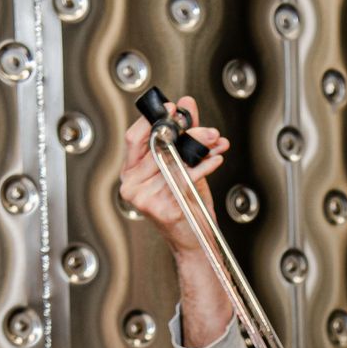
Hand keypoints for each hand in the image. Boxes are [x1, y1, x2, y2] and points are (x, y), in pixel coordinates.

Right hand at [118, 99, 226, 256]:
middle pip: (157, 147)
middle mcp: (132, 185)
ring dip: (200, 148)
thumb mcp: (183, 165)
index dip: (153, 120)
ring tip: (215, 142)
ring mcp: (144, 198)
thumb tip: (186, 106)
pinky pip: (185, 179)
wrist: (193, 241)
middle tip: (207, 128)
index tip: (173, 108)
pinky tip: (214, 158)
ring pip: (174, 161)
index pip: (134, 138)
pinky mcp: (161, 209)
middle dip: (188, 133)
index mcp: (131, 172)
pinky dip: (204, 166)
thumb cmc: (186, 205)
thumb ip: (184, 134)